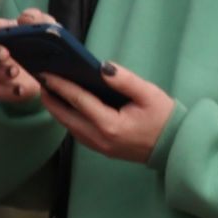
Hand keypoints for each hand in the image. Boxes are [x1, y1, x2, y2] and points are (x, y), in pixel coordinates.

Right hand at [0, 14, 42, 108]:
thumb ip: (38, 19)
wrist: (50, 70)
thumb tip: (25, 19)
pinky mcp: (0, 87)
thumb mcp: (46, 28)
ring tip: (15, 72)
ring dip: (0, 72)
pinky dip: (9, 91)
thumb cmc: (42, 42)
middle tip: (4, 54)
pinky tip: (21, 90)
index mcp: (0, 31)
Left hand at [28, 51, 173, 162]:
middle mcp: (99, 138)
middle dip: (51, 99)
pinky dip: (69, 118)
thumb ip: (125, 80)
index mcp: (110, 124)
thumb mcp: (150, 94)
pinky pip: (78, 133)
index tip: (47, 73)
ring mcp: (99, 146)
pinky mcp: (102, 149)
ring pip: (69, 126)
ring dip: (58, 110)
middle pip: (66, 116)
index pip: (78, 100)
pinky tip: (68, 108)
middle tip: (41, 81)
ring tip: (51, 92)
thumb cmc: (165, 119)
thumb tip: (102, 67)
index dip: (61, 85)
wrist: (176, 147)